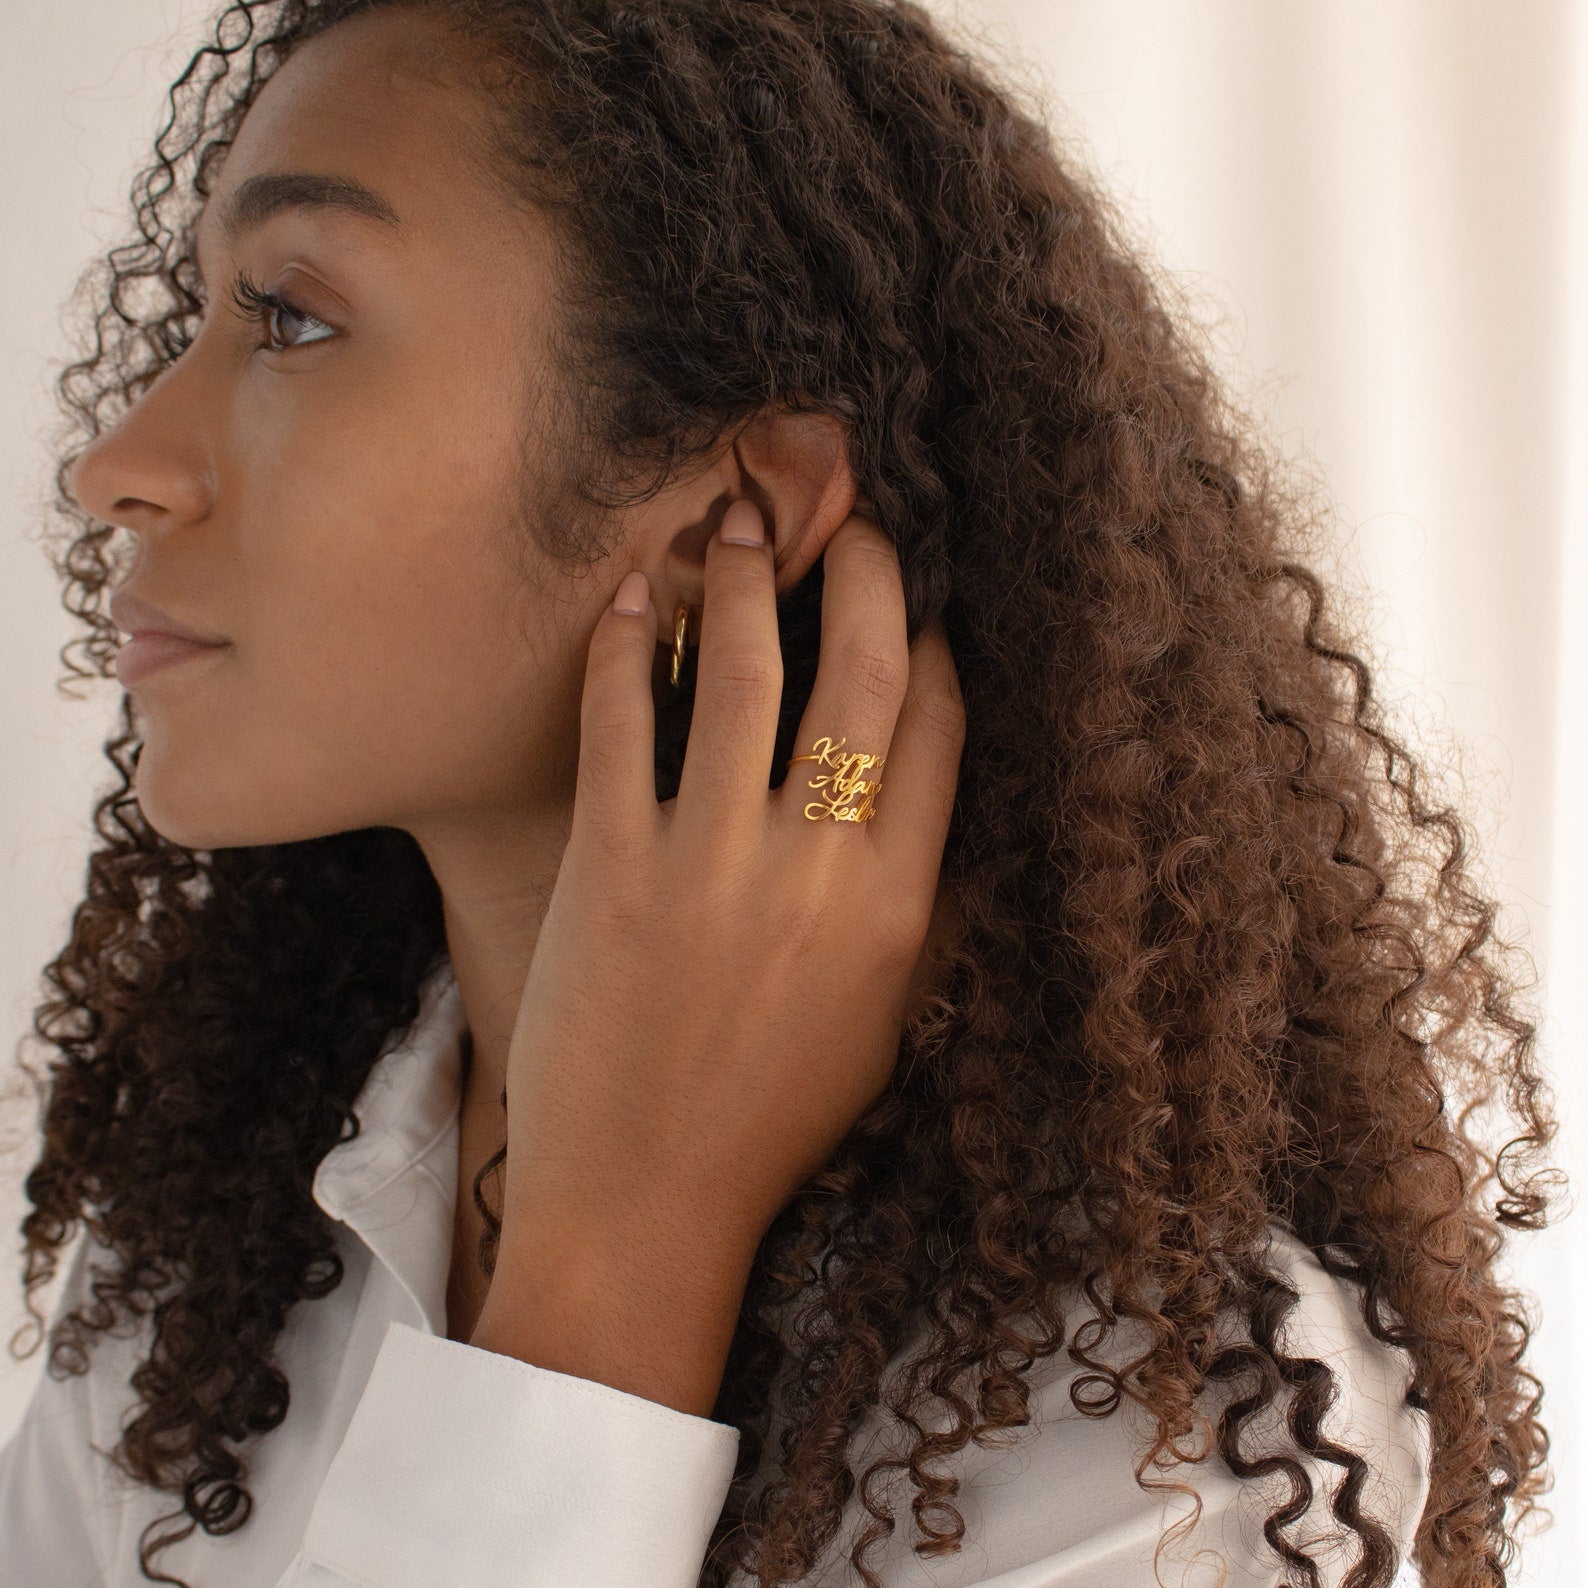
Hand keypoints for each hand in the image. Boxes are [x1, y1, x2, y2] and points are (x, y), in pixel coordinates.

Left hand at [493, 500, 963, 1283]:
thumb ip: (910, 904)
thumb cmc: (770, 1119)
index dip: (933, 639)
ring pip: (743, 673)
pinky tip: (629, 599)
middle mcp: (819, 869)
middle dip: (862, 572)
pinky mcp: (610, 868)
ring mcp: (710, 862)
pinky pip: (620, 723)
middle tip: (849, 520)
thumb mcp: (883, 1019)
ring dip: (742, 578)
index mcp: (900, 906)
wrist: (648, 1202)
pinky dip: (625, 647)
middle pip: (862, 673)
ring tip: (736, 520)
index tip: (915, 594)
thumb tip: (921, 792)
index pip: (942, 727)